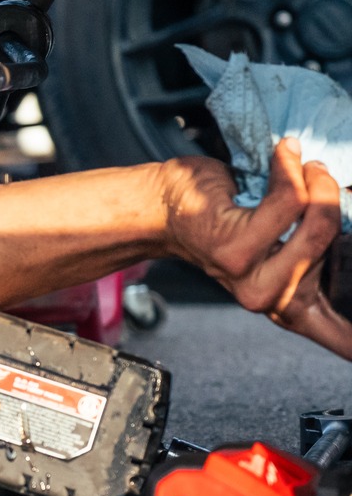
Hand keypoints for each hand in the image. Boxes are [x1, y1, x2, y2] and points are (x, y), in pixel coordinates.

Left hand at [162, 139, 351, 357]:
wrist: (162, 210)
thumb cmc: (225, 221)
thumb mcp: (279, 248)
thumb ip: (313, 253)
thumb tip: (351, 211)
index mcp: (292, 306)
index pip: (342, 339)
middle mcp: (272, 300)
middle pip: (334, 241)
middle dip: (332, 196)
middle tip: (317, 174)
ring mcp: (252, 277)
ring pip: (314, 221)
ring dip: (313, 180)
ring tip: (300, 166)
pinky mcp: (236, 250)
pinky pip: (287, 200)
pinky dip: (288, 168)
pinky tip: (283, 156)